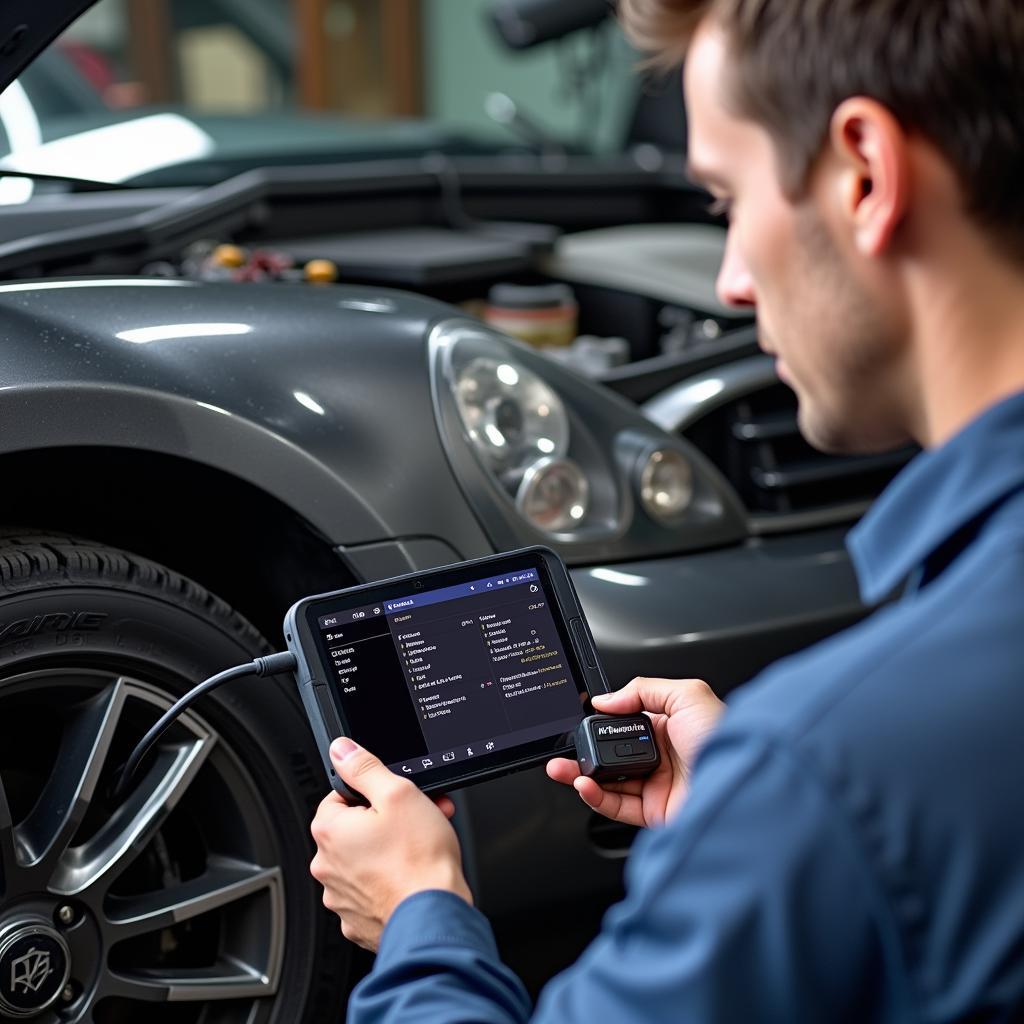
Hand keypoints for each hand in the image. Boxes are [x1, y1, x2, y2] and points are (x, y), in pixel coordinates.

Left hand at [310, 738, 471, 950]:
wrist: (434, 915)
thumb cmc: (419, 860)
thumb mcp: (398, 793)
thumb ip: (365, 768)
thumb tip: (342, 750)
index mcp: (330, 831)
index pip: (342, 796)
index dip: (375, 793)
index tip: (396, 800)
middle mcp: (327, 866)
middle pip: (355, 828)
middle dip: (388, 821)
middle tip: (417, 822)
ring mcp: (341, 897)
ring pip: (365, 860)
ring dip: (390, 851)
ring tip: (420, 850)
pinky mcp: (358, 920)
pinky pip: (372, 891)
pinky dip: (390, 883)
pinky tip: (412, 877)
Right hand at [547, 677, 724, 827]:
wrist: (744, 787)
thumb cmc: (729, 740)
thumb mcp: (688, 694)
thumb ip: (643, 689)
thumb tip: (606, 699)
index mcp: (670, 726)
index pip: (624, 722)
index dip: (601, 722)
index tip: (579, 719)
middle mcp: (662, 756)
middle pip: (611, 753)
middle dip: (583, 750)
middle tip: (565, 747)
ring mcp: (657, 785)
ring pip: (608, 781)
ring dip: (581, 774)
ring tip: (561, 767)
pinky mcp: (655, 812)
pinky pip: (616, 805)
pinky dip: (594, 797)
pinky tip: (583, 785)